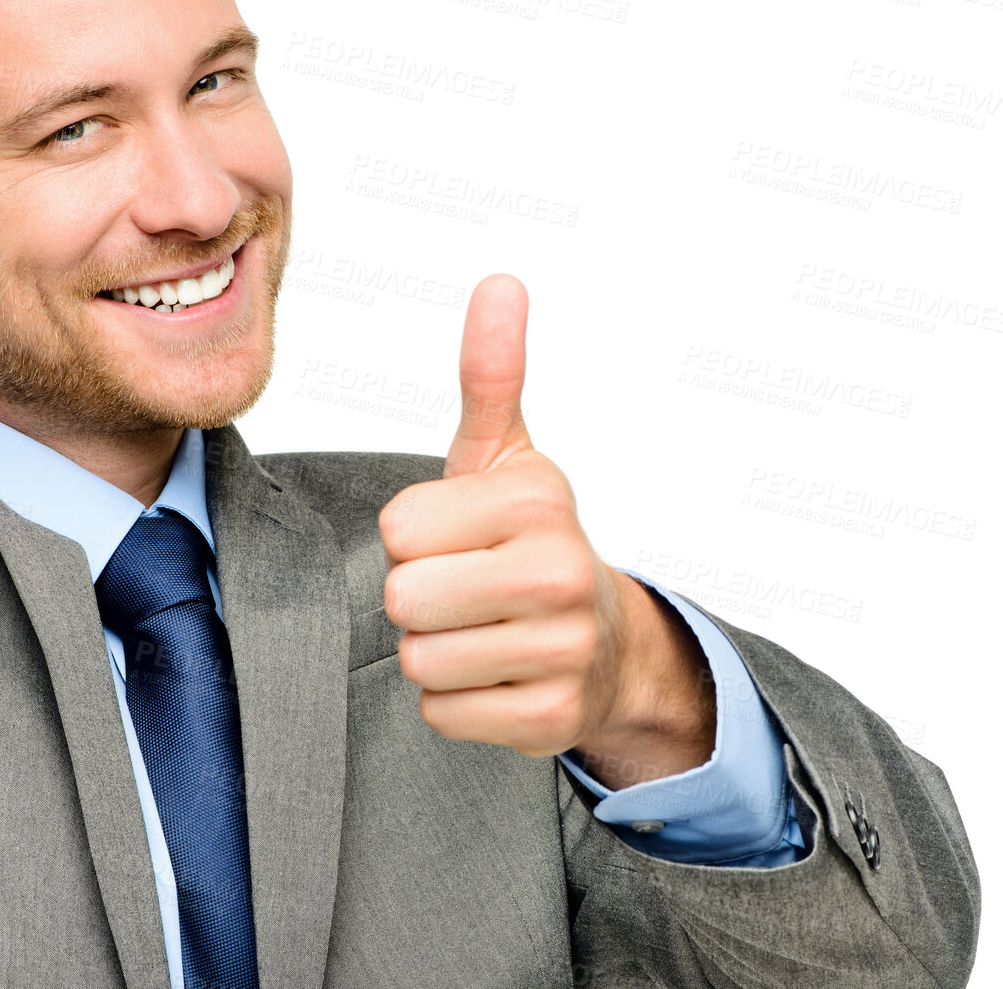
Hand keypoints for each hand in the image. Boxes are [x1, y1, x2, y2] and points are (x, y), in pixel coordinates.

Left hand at [379, 275, 713, 787]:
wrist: (605, 639)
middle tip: (464, 588)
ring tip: (481, 629)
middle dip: (418, 597)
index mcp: (536, 502)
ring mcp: (562, 651)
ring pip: (419, 660)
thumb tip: (500, 282)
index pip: (398, 529)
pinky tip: (498, 673)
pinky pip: (442, 712)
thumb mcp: (505, 453)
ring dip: (435, 649)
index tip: (459, 536)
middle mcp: (558, 573)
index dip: (413, 536)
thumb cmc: (530, 538)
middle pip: (403, 598)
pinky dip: (457, 700)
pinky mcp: (551, 720)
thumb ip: (490, 372)